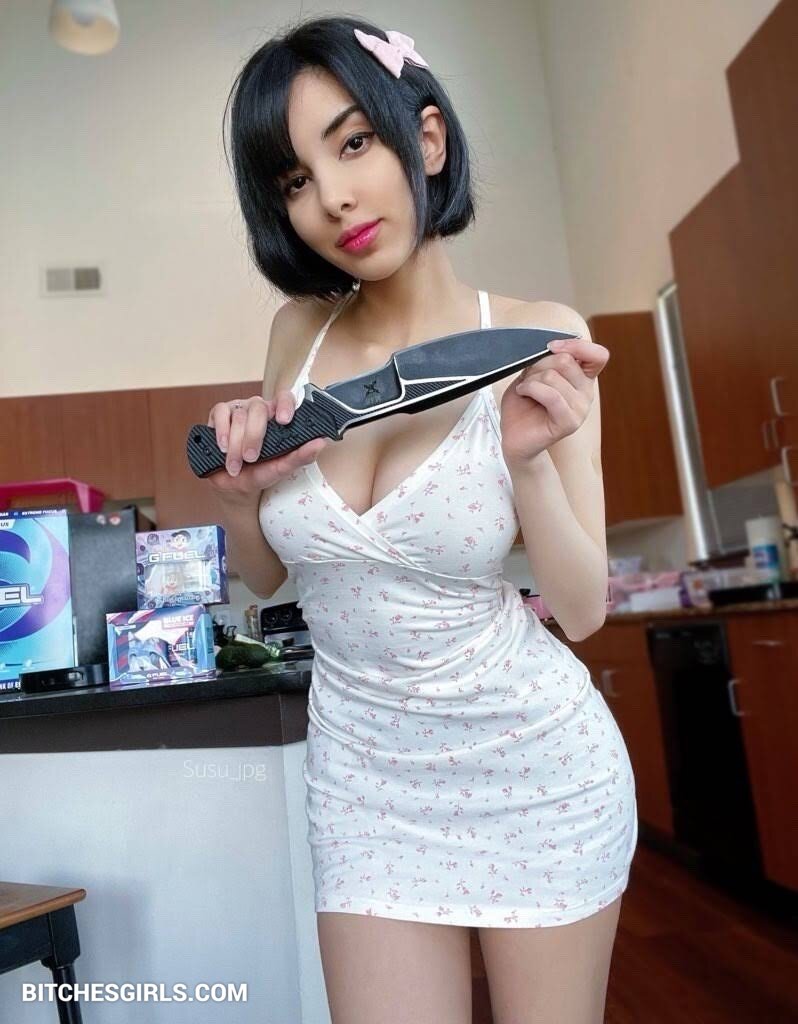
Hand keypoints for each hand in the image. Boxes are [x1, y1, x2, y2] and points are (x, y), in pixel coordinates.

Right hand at [205, 390, 330, 506]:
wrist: (232, 484)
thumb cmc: (259, 472)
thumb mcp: (281, 468)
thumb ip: (300, 457)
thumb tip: (320, 443)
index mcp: (277, 418)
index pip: (284, 398)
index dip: (285, 404)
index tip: (285, 420)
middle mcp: (259, 410)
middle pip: (258, 408)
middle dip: (254, 436)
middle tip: (251, 458)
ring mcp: (239, 410)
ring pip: (239, 415)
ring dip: (237, 443)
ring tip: (235, 464)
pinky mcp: (220, 413)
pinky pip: (220, 413)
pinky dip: (222, 431)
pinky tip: (223, 446)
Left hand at [499, 337, 609, 466]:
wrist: (514, 437)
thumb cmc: (522, 406)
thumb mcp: (532, 373)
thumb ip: (545, 360)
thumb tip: (550, 347)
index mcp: (582, 378)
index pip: (598, 355)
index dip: (576, 345)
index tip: (551, 347)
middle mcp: (586, 393)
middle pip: (567, 360)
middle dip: (539, 364)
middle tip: (528, 377)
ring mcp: (581, 409)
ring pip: (554, 376)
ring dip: (531, 379)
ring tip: (524, 389)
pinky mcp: (569, 422)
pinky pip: (551, 395)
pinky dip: (531, 389)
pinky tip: (523, 392)